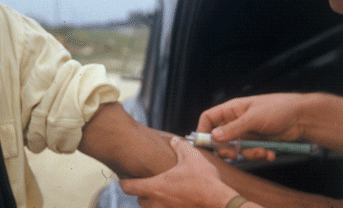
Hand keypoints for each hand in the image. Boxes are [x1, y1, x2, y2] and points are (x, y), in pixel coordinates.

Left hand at [120, 137, 236, 207]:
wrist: (219, 202)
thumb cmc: (204, 180)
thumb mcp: (191, 156)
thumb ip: (179, 146)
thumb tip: (174, 141)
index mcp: (155, 187)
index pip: (129, 187)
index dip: (124, 182)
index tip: (124, 178)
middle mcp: (157, 203)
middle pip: (139, 200)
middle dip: (141, 192)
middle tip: (147, 182)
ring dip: (152, 202)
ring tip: (161, 192)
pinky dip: (165, 207)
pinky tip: (174, 200)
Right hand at [197, 93, 305, 160]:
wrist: (302, 117)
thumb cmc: (278, 109)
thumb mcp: (253, 118)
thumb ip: (233, 129)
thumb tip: (213, 137)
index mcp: (232, 109)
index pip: (209, 118)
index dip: (203, 130)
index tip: (205, 144)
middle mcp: (236, 121)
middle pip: (220, 138)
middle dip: (226, 149)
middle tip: (234, 155)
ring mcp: (247, 132)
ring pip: (236, 148)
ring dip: (248, 153)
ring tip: (261, 151)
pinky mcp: (257, 141)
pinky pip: (251, 152)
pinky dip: (259, 154)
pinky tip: (269, 152)